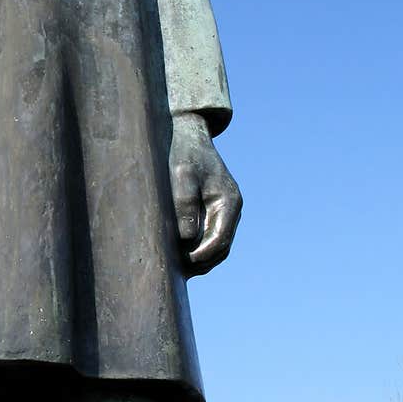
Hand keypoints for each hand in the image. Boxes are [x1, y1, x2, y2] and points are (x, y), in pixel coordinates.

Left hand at [169, 112, 241, 275]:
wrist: (184, 130)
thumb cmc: (181, 150)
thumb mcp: (181, 173)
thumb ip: (184, 204)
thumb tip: (185, 238)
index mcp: (229, 201)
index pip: (220, 240)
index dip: (201, 256)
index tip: (180, 263)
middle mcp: (229, 208)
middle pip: (219, 248)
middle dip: (199, 262)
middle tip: (173, 271)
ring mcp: (221, 210)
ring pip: (213, 246)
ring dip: (197, 259)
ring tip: (173, 267)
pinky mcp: (209, 209)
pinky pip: (205, 236)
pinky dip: (194, 248)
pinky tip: (174, 252)